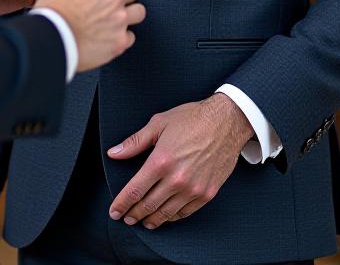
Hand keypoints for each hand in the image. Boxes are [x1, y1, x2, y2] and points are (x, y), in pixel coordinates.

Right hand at [35, 0, 144, 71]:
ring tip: (119, 18)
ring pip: (139, 11)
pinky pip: (131, 35)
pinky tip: (112, 36)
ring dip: (130, 13)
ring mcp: (120, 19)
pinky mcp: (120, 41)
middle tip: (114, 0)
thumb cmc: (52, 15)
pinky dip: (123, 36)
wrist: (52, 40)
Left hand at [107, 93, 253, 228]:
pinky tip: (166, 215)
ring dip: (152, 220)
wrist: (226, 122)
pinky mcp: (207, 193)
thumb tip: (113, 153)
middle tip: (126, 218)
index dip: (121, 203)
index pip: (134, 190)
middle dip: (134, 214)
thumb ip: (134, 142)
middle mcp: (176, 179)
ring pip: (166, 213)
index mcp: (161, 161)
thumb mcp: (158, 124)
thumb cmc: (191, 119)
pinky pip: (185, 212)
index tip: (114, 211)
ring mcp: (193, 189)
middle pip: (148, 205)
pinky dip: (172, 216)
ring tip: (143, 221)